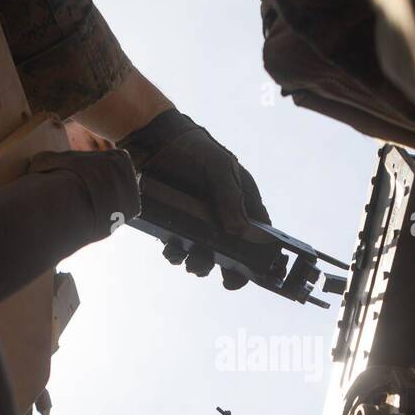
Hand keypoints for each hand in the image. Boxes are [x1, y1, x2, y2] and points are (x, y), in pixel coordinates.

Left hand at [119, 109, 270, 289]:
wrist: (155, 141)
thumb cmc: (194, 150)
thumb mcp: (218, 167)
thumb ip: (230, 197)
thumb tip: (240, 230)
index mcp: (242, 203)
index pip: (259, 235)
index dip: (258, 257)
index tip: (250, 273)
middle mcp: (223, 217)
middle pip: (232, 254)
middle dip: (225, 268)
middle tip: (216, 270)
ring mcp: (199, 224)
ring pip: (205, 255)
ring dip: (199, 264)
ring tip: (190, 261)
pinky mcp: (176, 225)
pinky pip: (179, 249)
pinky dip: (176, 254)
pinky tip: (172, 250)